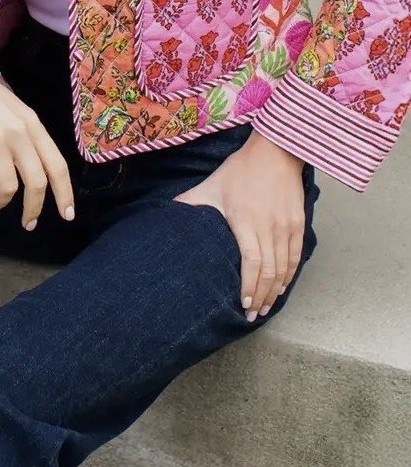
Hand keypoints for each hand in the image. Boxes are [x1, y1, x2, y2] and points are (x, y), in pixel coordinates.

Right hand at [0, 29, 75, 231]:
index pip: (57, 165)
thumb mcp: (11, 107)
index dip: (65, 194)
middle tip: (28, 224)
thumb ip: (24, 132)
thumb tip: (31, 163)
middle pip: (37, 182)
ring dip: (1, 203)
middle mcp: (19, 132)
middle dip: (34, 209)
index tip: (67, 215)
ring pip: (9, 187)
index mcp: (32, 123)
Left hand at [173, 130, 305, 321]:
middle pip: (269, 272)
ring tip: (267, 307)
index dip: (249, 287)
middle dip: (262, 297)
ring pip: (284, 268)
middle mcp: (268, 227)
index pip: (251, 263)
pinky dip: (290, 275)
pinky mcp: (298, 224)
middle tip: (254, 315)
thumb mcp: (212, 185)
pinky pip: (296, 256)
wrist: (276, 152)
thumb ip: (191, 202)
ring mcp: (286, 227)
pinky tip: (283, 286)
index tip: (244, 304)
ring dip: (277, 291)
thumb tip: (167, 211)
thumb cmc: (241, 170)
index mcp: (245, 220)